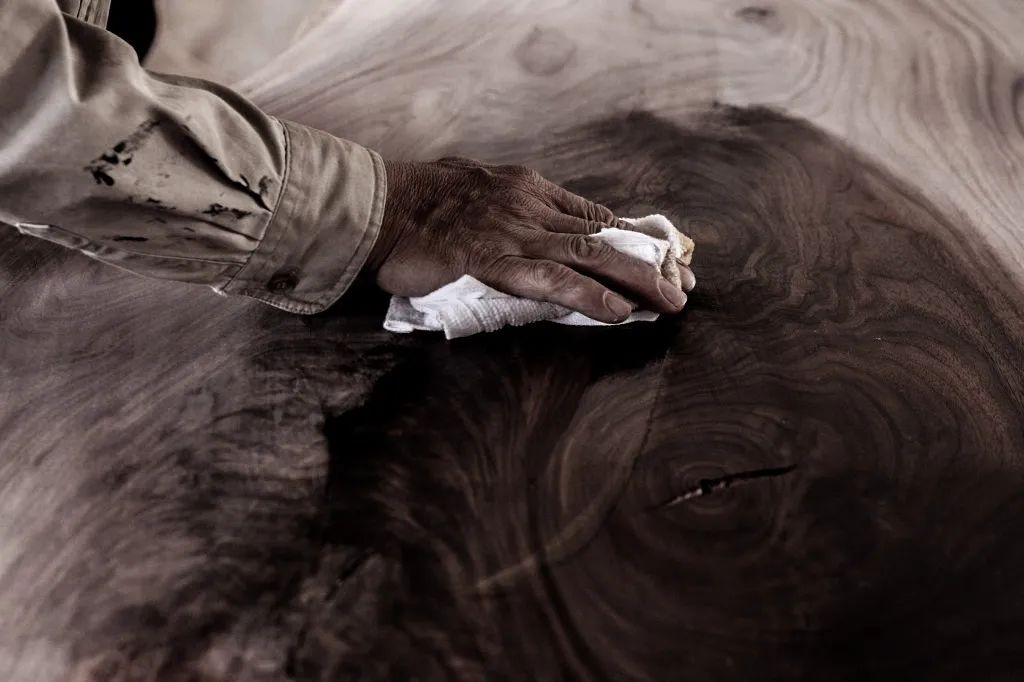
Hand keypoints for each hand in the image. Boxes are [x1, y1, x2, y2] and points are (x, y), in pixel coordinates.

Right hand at [366, 157, 694, 322]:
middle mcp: (529, 205)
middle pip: (603, 233)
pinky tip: (618, 311)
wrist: (373, 204)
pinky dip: (588, 296)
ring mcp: (512, 230)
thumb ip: (507, 209)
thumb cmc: (416, 201)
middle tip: (683, 283)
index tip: (665, 256)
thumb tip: (530, 232)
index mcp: (527, 188)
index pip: (593, 215)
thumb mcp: (474, 189)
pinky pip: (550, 280)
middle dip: (649, 260)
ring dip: (635, 279)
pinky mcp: (491, 259)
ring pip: (588, 253)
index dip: (634, 238)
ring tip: (669, 301)